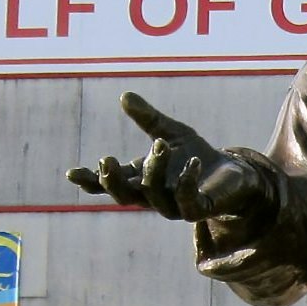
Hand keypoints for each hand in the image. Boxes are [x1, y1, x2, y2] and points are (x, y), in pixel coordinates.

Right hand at [66, 92, 262, 221]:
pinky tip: (191, 163)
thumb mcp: (171, 132)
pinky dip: (186, 181)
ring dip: (154, 170)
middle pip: (125, 197)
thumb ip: (148, 119)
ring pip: (154, 195)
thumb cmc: (197, 156)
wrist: (234, 174)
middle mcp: (155, 197)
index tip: (72, 172)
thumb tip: (124, 95)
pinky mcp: (199, 210)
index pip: (111, 185)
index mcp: (142, 180)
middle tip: (106, 160)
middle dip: (113, 181)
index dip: (91, 181)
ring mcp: (176, 206)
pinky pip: (187, 202)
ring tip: (161, 145)